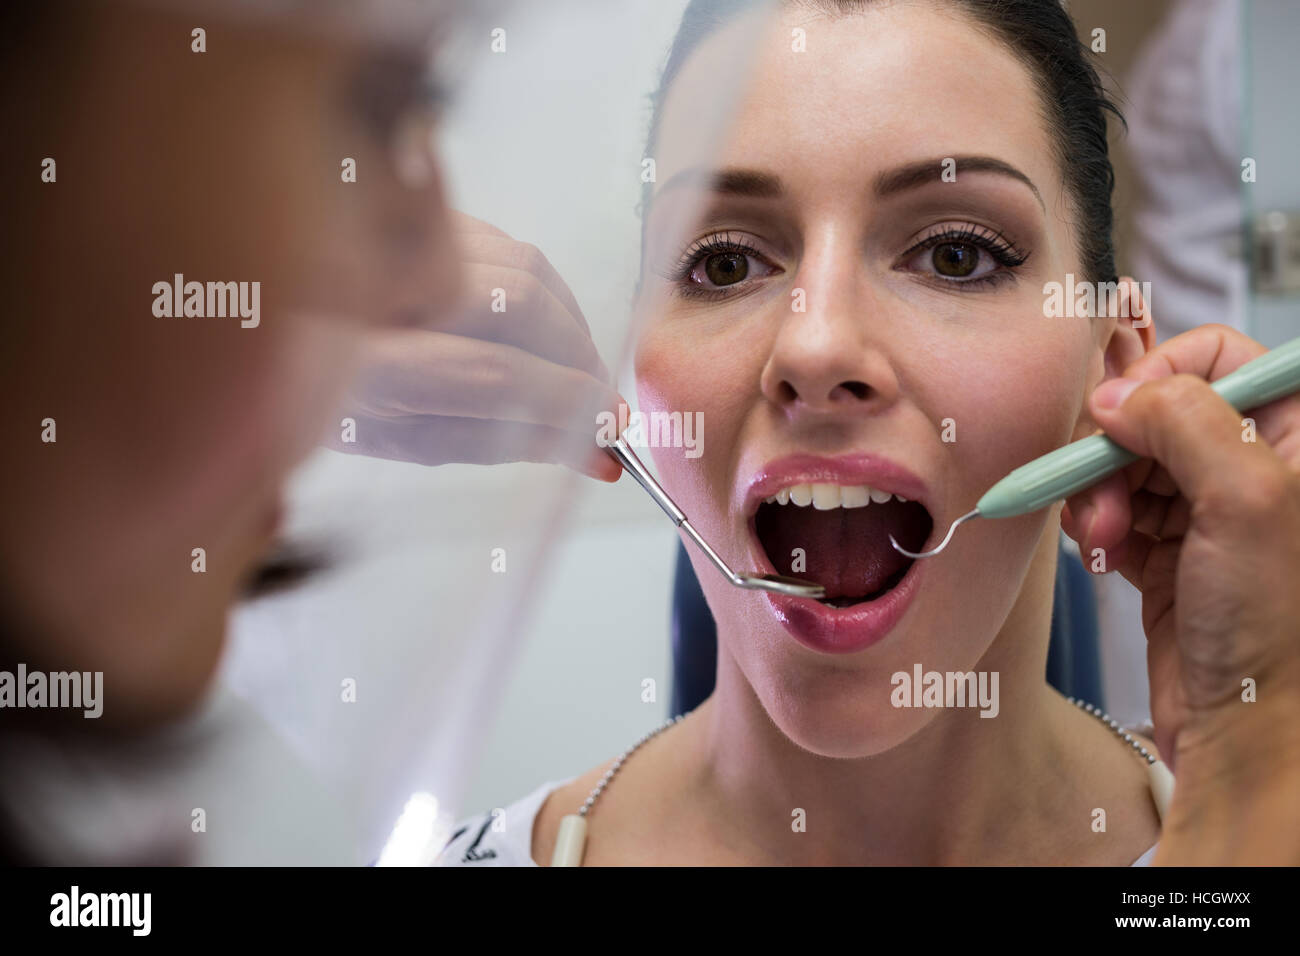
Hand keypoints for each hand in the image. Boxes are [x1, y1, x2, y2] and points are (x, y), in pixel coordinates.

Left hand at [327, 211, 622, 481]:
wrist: (282, 330)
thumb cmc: (344, 399)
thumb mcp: (411, 439)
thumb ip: (504, 443)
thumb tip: (596, 454)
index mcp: (370, 367)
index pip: (494, 376)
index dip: (566, 401)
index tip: (610, 429)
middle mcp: (382, 287)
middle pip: (520, 303)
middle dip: (579, 355)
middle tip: (599, 400)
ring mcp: (400, 236)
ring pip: (524, 265)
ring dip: (569, 322)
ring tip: (574, 367)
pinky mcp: (420, 210)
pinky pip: (509, 244)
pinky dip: (544, 287)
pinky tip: (543, 324)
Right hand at [1061, 321, 1299, 860]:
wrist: (1252, 732)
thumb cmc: (1279, 630)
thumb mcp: (1247, 502)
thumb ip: (1184, 422)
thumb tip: (1115, 396)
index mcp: (1297, 435)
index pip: (1217, 357)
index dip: (1159, 377)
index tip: (1122, 419)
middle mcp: (1257, 466)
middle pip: (1157, 410)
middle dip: (1115, 450)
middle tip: (1104, 500)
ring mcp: (1210, 510)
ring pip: (1126, 460)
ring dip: (1097, 495)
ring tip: (1103, 543)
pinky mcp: (1170, 551)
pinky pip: (1112, 509)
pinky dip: (1093, 526)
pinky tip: (1101, 557)